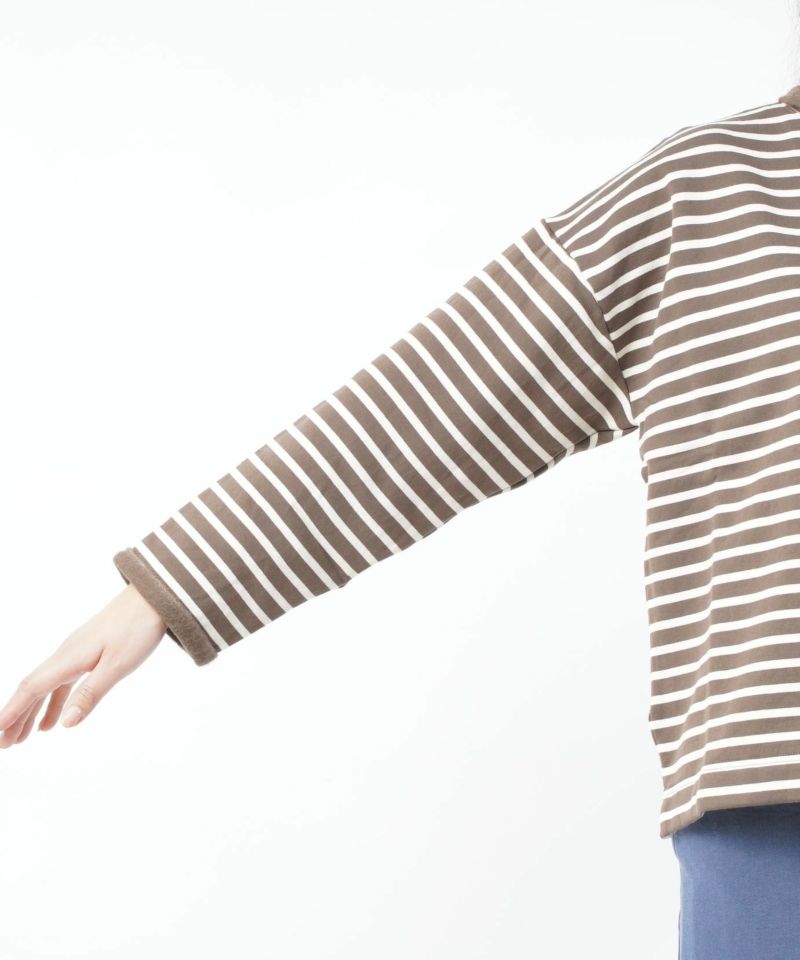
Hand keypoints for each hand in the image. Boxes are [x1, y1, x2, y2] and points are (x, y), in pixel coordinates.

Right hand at [0, 584, 166, 746]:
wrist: (152, 598)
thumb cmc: (137, 628)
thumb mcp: (117, 665)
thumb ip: (91, 694)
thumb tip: (65, 724)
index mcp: (68, 658)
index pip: (31, 688)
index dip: (12, 711)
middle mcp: (66, 654)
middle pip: (32, 688)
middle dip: (16, 716)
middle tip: (3, 744)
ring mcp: (76, 653)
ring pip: (46, 686)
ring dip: (32, 712)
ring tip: (22, 738)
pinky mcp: (88, 652)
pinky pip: (63, 682)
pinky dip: (54, 701)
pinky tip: (54, 719)